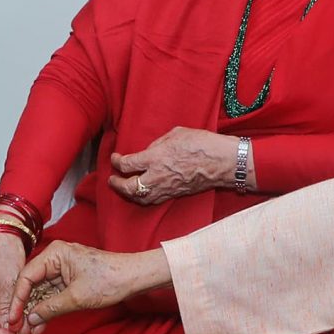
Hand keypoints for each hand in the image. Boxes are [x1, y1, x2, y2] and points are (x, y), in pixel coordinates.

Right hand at [7, 242, 168, 333]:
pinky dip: (47, 309)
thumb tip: (30, 320)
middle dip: (25, 307)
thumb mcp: (76, 297)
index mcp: (54, 254)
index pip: (26, 276)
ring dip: (35, 311)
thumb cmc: (110, 280)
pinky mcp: (69, 280)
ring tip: (27, 331)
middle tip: (17, 327)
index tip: (12, 317)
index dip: (18, 299)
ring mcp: (62, 269)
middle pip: (32, 284)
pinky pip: (52, 295)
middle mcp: (55, 259)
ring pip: (41, 292)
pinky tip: (40, 325)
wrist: (134, 278)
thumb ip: (50, 308)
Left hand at [109, 126, 236, 204]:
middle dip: (116, 184)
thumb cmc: (201, 144)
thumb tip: (149, 150)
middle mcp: (157, 176)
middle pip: (129, 187)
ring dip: (129, 194)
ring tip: (124, 188)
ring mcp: (166, 188)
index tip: (115, 158)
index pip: (127, 164)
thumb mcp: (175, 134)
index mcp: (155, 158)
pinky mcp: (175, 194)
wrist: (222, 162)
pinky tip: (142, 193)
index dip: (117, 162)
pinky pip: (154, 200)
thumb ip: (158, 143)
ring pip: (140, 198)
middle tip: (112, 179)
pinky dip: (143, 198)